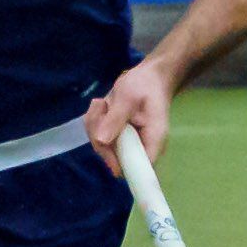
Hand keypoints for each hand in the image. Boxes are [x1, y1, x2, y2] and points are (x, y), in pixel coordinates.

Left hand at [85, 58, 172, 177]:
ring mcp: (126, 145)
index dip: (118, 162)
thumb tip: (102, 141)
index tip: (105, 141)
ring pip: (101, 146)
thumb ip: (116, 119)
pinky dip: (94, 121)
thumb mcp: (129, 98)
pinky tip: (101, 105)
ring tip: (102, 103)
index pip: (138, 169)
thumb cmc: (145, 85)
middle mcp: (140, 149)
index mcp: (152, 142)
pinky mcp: (116, 138)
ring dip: (95, 124)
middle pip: (113, 159)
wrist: (149, 77)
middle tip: (102, 107)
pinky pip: (97, 137)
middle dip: (100, 134)